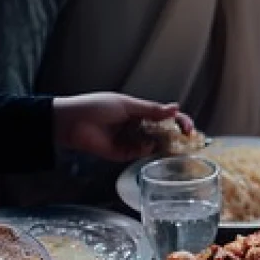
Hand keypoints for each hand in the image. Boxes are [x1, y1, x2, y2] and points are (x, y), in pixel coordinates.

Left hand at [53, 94, 191, 161]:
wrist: (70, 122)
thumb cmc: (95, 107)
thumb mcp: (126, 105)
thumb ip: (151, 110)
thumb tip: (175, 109)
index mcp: (141, 112)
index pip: (166, 117)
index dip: (180, 121)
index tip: (188, 128)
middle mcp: (139, 127)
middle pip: (164, 133)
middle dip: (177, 136)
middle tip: (187, 140)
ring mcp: (133, 141)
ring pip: (155, 145)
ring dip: (164, 145)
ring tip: (172, 145)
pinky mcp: (124, 154)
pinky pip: (141, 154)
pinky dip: (146, 151)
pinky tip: (147, 146)